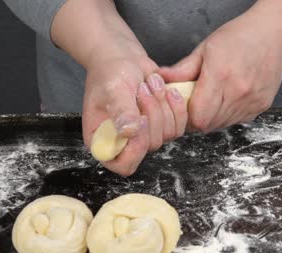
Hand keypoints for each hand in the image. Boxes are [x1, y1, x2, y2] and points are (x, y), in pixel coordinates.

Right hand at [52, 0, 188, 174]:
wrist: (123, 59)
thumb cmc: (110, 72)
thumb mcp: (113, 88)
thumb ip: (121, 110)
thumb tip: (129, 133)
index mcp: (103, 141)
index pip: (124, 164)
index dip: (137, 148)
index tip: (140, 120)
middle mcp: (125, 144)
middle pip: (150, 146)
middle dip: (151, 114)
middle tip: (142, 89)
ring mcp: (145, 136)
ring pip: (167, 135)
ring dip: (163, 106)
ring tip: (149, 85)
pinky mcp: (161, 126)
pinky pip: (179, 125)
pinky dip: (176, 106)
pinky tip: (166, 89)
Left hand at [159, 4, 281, 131]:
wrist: (272, 35)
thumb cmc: (238, 37)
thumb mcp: (205, 48)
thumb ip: (183, 69)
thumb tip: (160, 79)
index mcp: (220, 75)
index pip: (198, 116)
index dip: (187, 116)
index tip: (184, 106)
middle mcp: (238, 91)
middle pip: (208, 124)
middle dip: (197, 117)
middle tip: (196, 102)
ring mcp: (252, 101)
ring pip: (222, 125)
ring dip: (213, 117)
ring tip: (213, 99)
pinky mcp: (261, 106)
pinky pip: (237, 120)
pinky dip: (228, 115)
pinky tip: (228, 98)